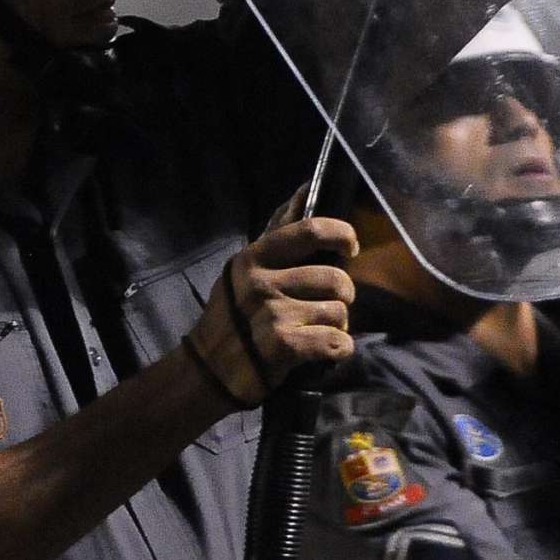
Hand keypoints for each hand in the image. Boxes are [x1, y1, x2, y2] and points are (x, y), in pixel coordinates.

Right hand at [186, 216, 357, 404]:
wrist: (210, 369)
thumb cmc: (233, 314)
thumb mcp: (246, 268)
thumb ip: (278, 232)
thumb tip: (305, 190)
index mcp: (256, 257)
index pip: (310, 231)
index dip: (341, 234)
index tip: (349, 248)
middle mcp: (263, 282)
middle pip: (335, 278)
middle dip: (343, 295)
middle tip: (329, 304)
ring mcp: (274, 314)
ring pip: (339, 312)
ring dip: (338, 325)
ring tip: (319, 329)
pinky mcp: (285, 346)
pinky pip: (337, 342)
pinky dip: (339, 349)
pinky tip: (324, 350)